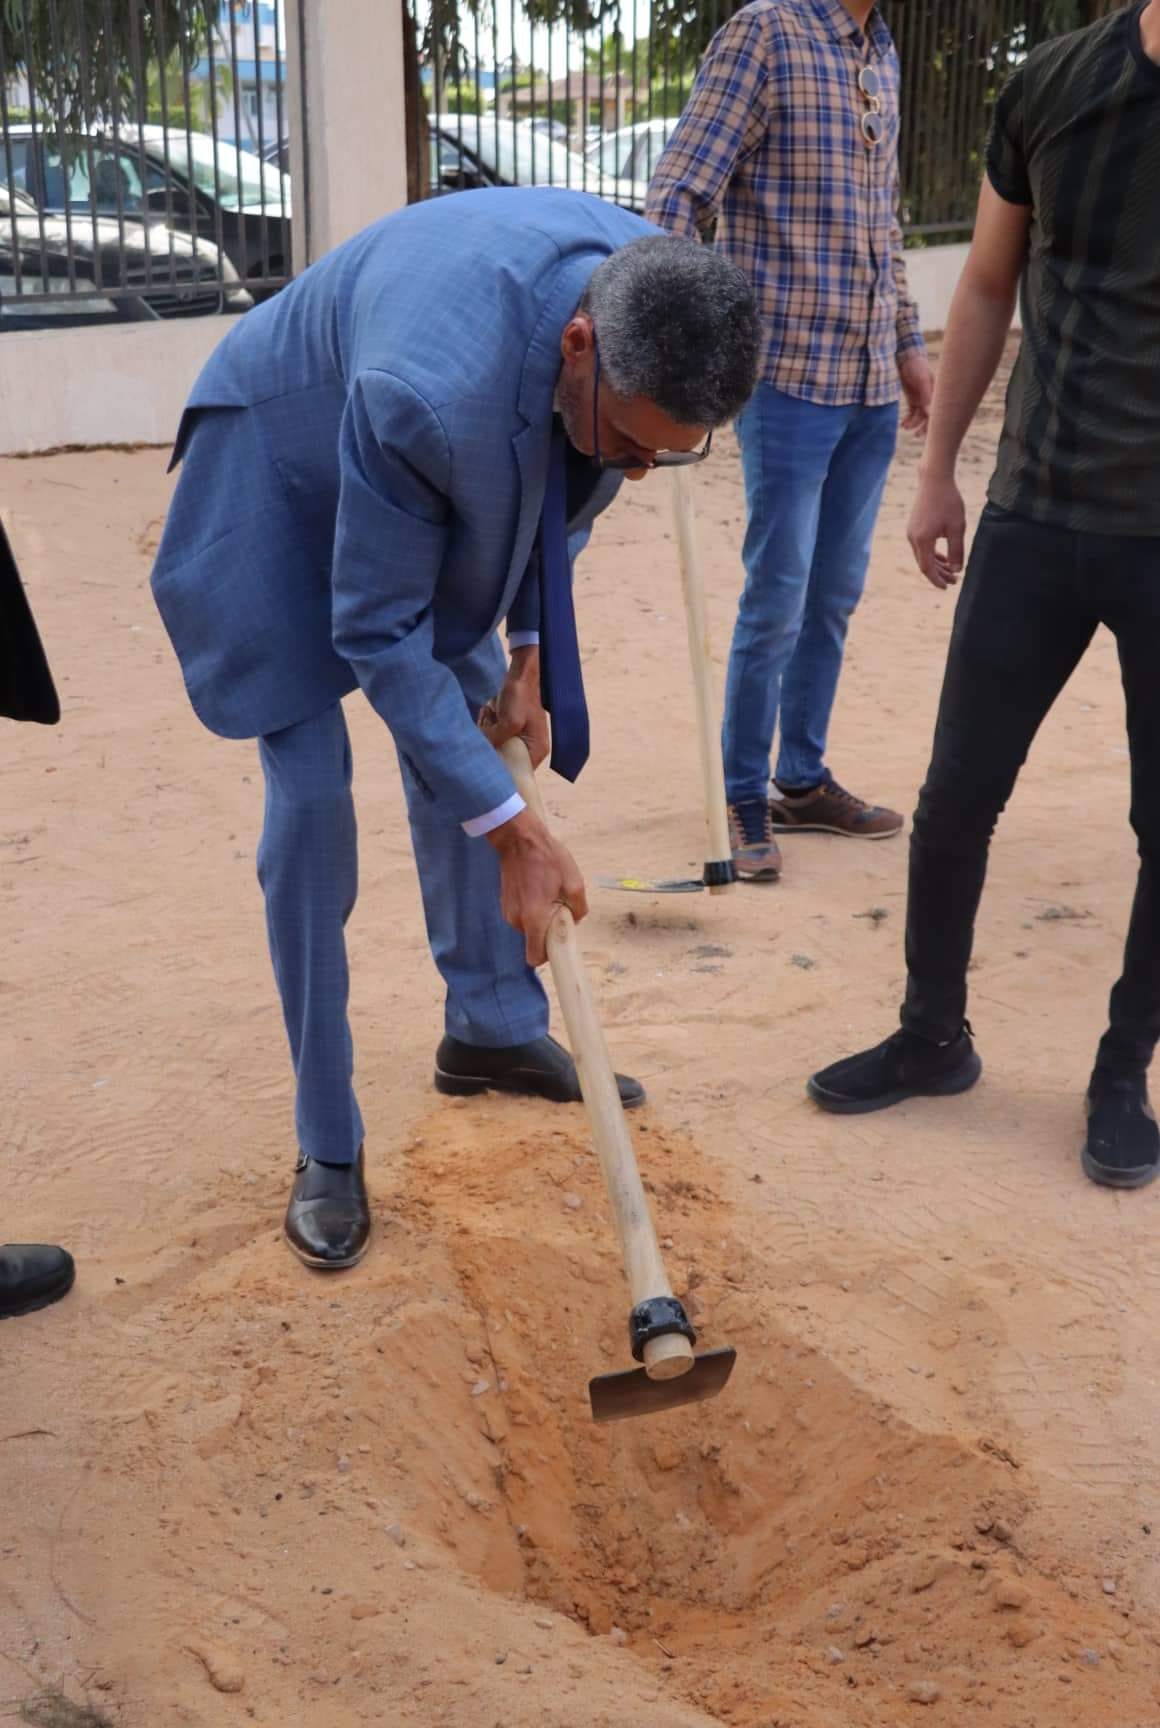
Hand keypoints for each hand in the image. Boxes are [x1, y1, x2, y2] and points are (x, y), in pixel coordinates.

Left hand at [478, 645, 548, 769]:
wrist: (520, 673)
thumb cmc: (520, 696)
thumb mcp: (509, 722)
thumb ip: (496, 740)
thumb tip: (480, 750)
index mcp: (536, 750)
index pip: (517, 771)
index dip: (501, 767)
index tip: (489, 756)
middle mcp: (531, 747)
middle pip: (504, 758)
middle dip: (493, 744)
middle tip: (491, 725)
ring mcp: (520, 737)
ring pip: (496, 745)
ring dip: (489, 731)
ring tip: (493, 713)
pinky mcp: (511, 727)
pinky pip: (494, 733)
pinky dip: (489, 724)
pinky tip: (491, 711)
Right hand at [486, 808, 587, 966]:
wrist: (519, 839)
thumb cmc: (547, 859)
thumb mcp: (574, 883)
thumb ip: (579, 909)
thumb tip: (575, 920)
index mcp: (534, 919)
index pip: (535, 958)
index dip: (549, 956)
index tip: (559, 945)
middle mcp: (517, 920)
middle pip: (536, 941)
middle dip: (549, 930)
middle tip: (559, 906)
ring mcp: (509, 912)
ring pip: (530, 927)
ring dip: (541, 918)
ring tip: (548, 892)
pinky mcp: (506, 904)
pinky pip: (524, 916)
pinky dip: (533, 909)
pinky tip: (538, 888)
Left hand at [898, 350, 933, 436]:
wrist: (905, 357)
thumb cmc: (916, 366)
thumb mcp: (921, 379)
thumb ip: (925, 395)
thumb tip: (929, 413)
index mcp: (937, 393)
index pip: (939, 411)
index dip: (936, 422)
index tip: (931, 432)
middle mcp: (931, 398)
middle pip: (931, 417)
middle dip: (925, 427)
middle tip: (918, 435)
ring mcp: (922, 399)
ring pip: (920, 417)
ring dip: (913, 424)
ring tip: (905, 427)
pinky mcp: (913, 400)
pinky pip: (913, 414)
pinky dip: (909, 420)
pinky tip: (903, 424)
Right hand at [908, 470, 966, 589]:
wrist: (934, 480)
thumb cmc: (948, 502)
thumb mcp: (957, 528)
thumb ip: (956, 551)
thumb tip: (956, 570)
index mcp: (923, 540)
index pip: (927, 568)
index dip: (937, 580)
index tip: (947, 587)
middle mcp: (913, 538)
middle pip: (924, 564)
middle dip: (938, 574)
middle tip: (954, 581)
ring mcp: (911, 533)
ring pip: (922, 556)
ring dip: (936, 565)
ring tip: (950, 571)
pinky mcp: (913, 527)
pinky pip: (921, 547)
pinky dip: (932, 554)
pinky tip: (942, 557)